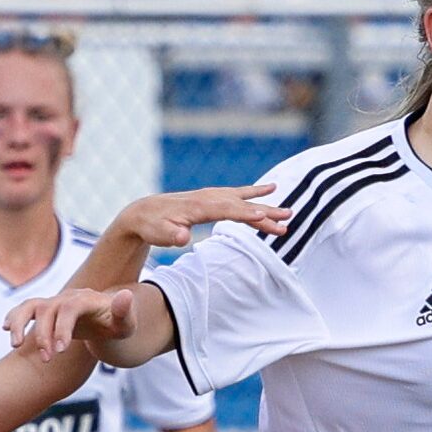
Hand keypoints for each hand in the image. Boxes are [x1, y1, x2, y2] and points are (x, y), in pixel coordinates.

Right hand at [5, 286, 136, 361]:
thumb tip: (126, 294)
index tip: (60, 350)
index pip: (70, 308)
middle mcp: (68, 297)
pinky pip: (25, 309)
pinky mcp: (46, 310)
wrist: (108, 319)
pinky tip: (5, 330)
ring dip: (20, 324)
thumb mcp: (127, 323)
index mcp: (87, 299)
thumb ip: (125, 311)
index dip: (63, 327)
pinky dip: (14, 317)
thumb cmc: (118, 324)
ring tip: (15, 345)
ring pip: (31, 306)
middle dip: (43, 335)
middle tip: (47, 359)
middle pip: (48, 309)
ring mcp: (55, 302)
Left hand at [111, 182, 288, 249]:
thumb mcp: (158, 234)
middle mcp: (207, 198)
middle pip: (241, 204)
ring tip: (286, 209)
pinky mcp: (211, 199)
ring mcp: (210, 196)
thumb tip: (184, 238)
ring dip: (264, 205)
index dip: (246, 214)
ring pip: (242, 200)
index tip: (265, 218)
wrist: (144, 213)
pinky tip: (267, 192)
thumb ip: (172, 236)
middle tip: (287, 217)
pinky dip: (253, 195)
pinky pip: (237, 196)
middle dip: (265, 211)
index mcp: (198, 207)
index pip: (227, 210)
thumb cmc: (152, 226)